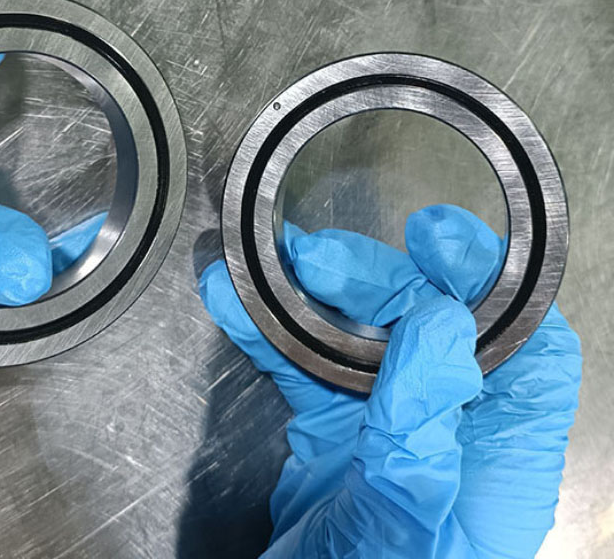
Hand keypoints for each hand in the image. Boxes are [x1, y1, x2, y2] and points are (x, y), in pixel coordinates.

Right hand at [199, 206, 580, 557]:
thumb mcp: (407, 521)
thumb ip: (422, 426)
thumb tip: (439, 322)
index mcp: (497, 454)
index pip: (527, 348)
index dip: (492, 283)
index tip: (439, 239)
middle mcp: (447, 426)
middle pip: (428, 325)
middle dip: (375, 281)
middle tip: (320, 257)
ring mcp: (384, 426)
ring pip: (360, 337)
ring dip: (314, 296)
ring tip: (274, 264)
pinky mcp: (329, 432)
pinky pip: (300, 369)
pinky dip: (267, 334)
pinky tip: (234, 302)